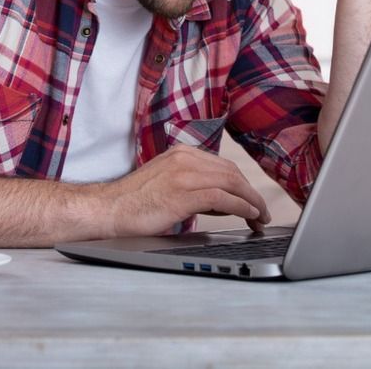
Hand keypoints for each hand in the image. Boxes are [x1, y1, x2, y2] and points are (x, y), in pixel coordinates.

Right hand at [99, 145, 270, 237]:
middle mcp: (184, 159)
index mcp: (181, 153)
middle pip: (232, 172)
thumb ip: (194, 187)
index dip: (243, 185)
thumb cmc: (134, 203)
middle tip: (261, 212)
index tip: (252, 201)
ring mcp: (183, 174)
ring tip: (259, 217)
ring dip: (251, 201)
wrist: (108, 210)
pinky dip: (241, 206)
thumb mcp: (168, 184)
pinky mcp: (182, 194)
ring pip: (231, 182)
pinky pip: (222, 197)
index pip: (224, 166)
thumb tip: (224, 202)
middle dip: (251, 193)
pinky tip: (248, 215)